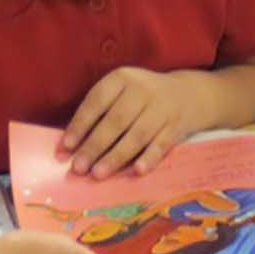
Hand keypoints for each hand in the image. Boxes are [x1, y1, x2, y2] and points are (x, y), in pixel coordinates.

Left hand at [62, 67, 212, 177]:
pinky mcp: (176, 126)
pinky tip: (137, 171)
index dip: (81, 124)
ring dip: (116, 156)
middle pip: (116, 121)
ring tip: (98, 174)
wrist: (188, 94)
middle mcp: (142, 90)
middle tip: (78, 168)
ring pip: (137, 135)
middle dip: (95, 146)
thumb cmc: (142, 97)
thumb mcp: (121, 92)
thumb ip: (99, 113)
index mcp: (122, 78)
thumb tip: (70, 147)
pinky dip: (149, 157)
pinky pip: (161, 144)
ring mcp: (162, 108)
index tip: (66, 147)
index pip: (97, 101)